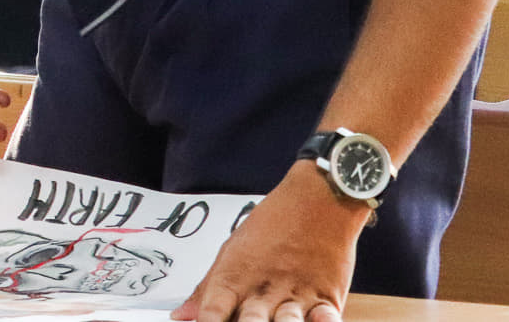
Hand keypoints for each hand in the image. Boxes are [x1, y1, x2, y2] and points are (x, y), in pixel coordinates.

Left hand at [172, 162, 366, 321]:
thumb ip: (207, 289)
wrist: (317, 198)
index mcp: (234, 278)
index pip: (213, 313)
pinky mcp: (327, 298)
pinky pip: (325, 321)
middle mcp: (263, 289)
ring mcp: (295, 295)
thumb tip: (180, 316)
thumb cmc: (272, 224)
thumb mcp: (232, 251)